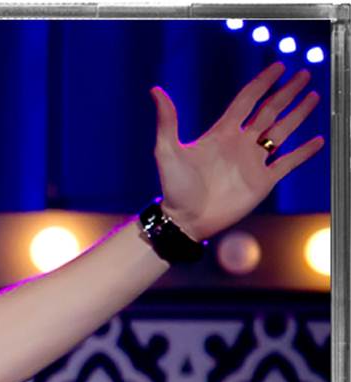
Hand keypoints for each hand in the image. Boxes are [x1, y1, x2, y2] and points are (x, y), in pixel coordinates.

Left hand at [152, 63, 323, 241]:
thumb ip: (167, 121)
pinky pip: (288, 164)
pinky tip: (318, 140)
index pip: (247, 100)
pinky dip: (303, 153)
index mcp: (222, 133)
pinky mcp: (262, 183)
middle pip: (270, 111)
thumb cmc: (173, 189)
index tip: (279, 66)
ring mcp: (253, 163)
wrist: (184, 222)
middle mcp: (241, 144)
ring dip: (298, 114)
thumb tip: (155, 91)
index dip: (263, 83)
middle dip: (287, 93)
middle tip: (305, 75)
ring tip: (314, 97)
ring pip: (282, 132)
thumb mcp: (166, 151)